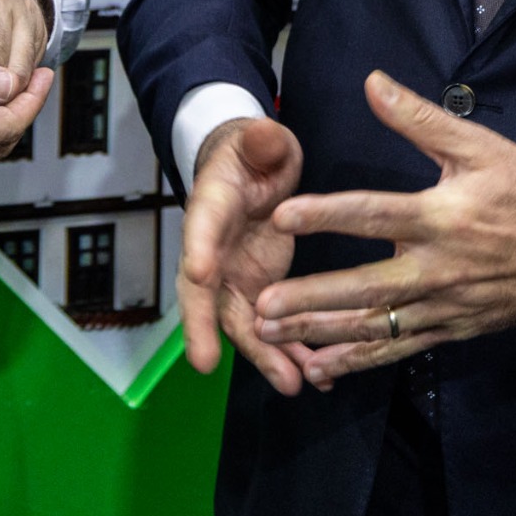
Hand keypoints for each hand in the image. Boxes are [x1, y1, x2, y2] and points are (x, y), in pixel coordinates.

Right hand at [178, 115, 310, 394]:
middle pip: (204, 293)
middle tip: (205, 362)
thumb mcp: (259, 140)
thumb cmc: (253, 154)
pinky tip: (317, 378)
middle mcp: (215, 251)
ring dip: (264, 355)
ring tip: (290, 384)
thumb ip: (260, 141)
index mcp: (212, 207)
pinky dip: (291, 354)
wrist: (255, 175)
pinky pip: (273, 328)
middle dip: (205, 328)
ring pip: (242, 322)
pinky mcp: (262, 292)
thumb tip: (262, 131)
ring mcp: (236, 277)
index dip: (198, 249)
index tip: (200, 273)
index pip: (199, 227)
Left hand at [253, 71, 515, 388]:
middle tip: (262, 306)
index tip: (281, 217)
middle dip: (312, 300)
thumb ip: (420, 119)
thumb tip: (372, 82)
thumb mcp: (481, 146)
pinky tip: (322, 367)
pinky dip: (362, 361)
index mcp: (444, 216)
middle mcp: (441, 267)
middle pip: (367, 288)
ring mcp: (448, 305)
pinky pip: (402, 350)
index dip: (327, 215)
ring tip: (273, 337)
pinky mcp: (456, 329)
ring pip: (378, 327)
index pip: (375, 214)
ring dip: (324, 334)